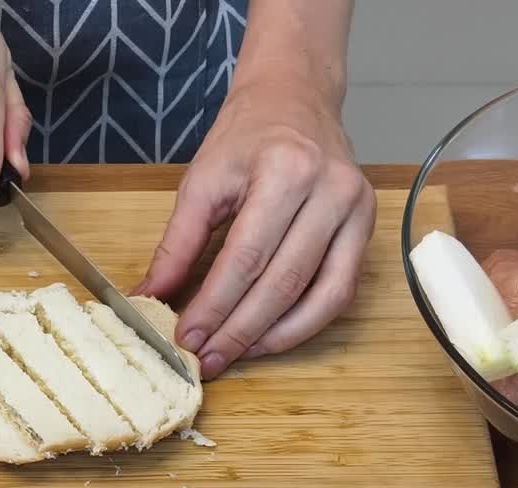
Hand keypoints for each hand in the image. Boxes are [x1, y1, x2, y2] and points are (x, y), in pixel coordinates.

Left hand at [134, 77, 375, 380]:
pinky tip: (270, 337)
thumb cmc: (246, 137)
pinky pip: (341, 291)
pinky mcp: (367, 229)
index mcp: (284, 171)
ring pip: (321, 295)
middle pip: (283, 281)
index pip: (245, 258)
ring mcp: (357, 211)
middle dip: (240, 330)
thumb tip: (150, 296)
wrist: (296, 97)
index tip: (185, 338)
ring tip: (236, 355)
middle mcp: (329, 192)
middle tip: (207, 360)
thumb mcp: (201, 181)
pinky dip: (306, 323)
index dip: (214, 306)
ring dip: (276, 336)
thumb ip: (177, 243)